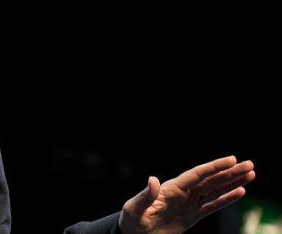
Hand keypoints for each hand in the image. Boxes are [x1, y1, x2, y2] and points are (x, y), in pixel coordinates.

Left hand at [118, 155, 255, 233]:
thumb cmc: (131, 221)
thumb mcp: (135, 208)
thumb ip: (145, 195)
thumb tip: (153, 179)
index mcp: (171, 189)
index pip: (197, 175)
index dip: (214, 167)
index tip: (231, 159)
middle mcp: (182, 193)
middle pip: (210, 180)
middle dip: (229, 172)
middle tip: (249, 165)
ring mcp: (188, 204)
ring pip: (214, 190)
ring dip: (232, 182)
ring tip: (249, 175)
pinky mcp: (192, 216)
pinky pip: (212, 206)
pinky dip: (226, 199)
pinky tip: (239, 192)